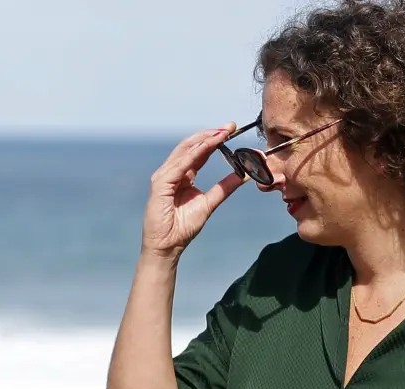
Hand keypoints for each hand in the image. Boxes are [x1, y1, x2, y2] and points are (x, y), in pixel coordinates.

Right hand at [141, 124, 246, 258]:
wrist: (167, 246)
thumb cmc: (182, 228)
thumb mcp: (209, 203)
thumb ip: (224, 187)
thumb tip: (243, 175)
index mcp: (182, 176)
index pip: (198, 152)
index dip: (214, 141)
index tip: (231, 130)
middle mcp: (172, 173)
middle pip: (191, 146)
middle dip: (210, 134)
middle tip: (229, 127)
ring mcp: (164, 176)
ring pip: (185, 151)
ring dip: (204, 140)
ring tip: (221, 132)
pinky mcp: (160, 183)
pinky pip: (180, 164)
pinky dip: (195, 153)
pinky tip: (209, 145)